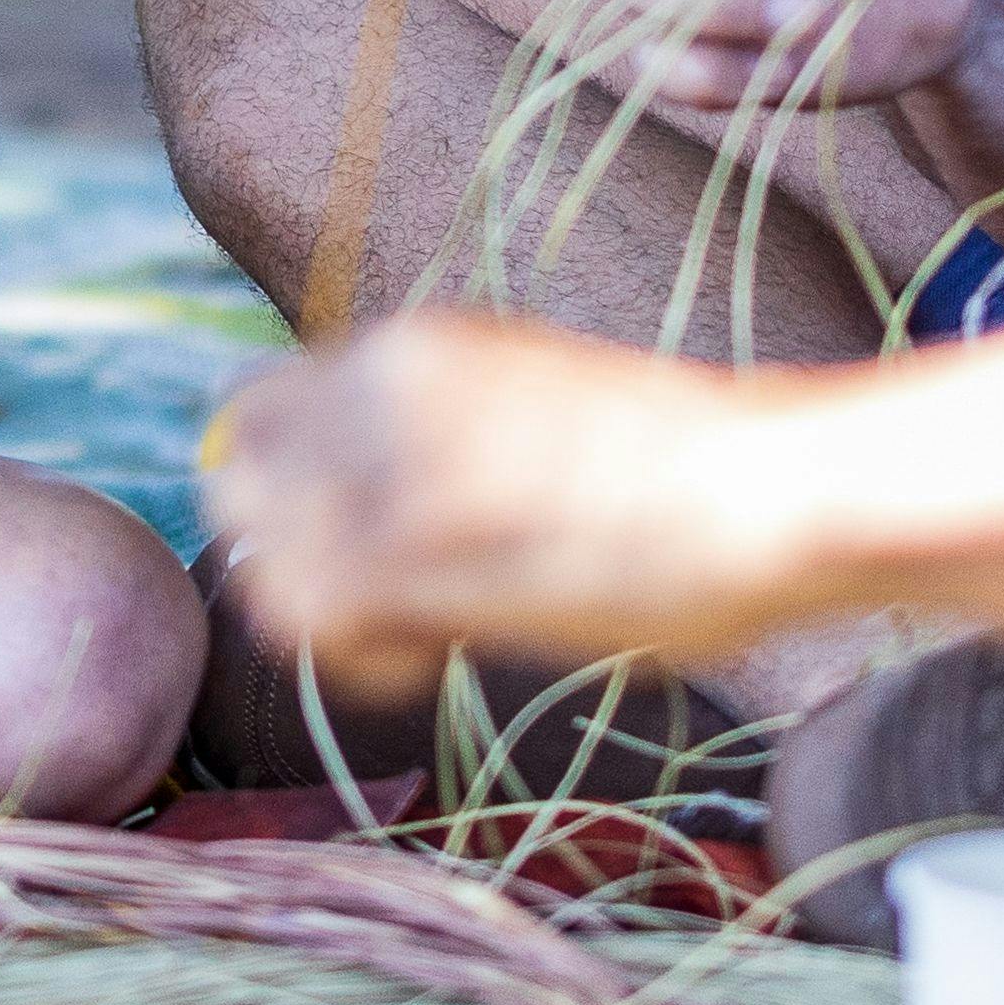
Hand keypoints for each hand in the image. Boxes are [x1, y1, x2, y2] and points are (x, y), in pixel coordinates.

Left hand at [202, 310, 822, 694]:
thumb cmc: (684, 470)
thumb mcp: (532, 404)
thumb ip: (439, 429)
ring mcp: (391, 459)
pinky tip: (427, 661)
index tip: (355, 540)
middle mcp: (383, 380)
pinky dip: (350, 657)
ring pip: (257, 550)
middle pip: (237, 474)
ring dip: (319, 609)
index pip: (259, 405)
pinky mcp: (411, 549)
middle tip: (373, 602)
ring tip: (412, 635)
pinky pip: (301, 613)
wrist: (766, 487)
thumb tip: (366, 494)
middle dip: (282, 549)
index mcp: (416, 343)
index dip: (287, 488)